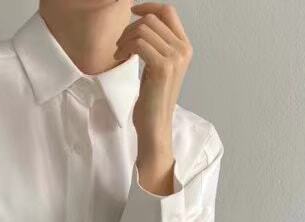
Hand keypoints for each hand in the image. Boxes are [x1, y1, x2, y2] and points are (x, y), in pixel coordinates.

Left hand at [114, 3, 192, 195]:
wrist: (155, 126)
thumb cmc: (153, 100)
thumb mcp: (157, 67)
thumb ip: (157, 45)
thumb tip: (142, 23)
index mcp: (185, 47)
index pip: (168, 11)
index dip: (148, 6)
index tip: (131, 11)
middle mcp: (183, 50)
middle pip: (153, 18)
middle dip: (131, 28)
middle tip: (120, 45)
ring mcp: (175, 58)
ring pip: (144, 28)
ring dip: (126, 38)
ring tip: (120, 53)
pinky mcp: (162, 67)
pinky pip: (139, 43)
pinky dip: (126, 48)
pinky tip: (120, 58)